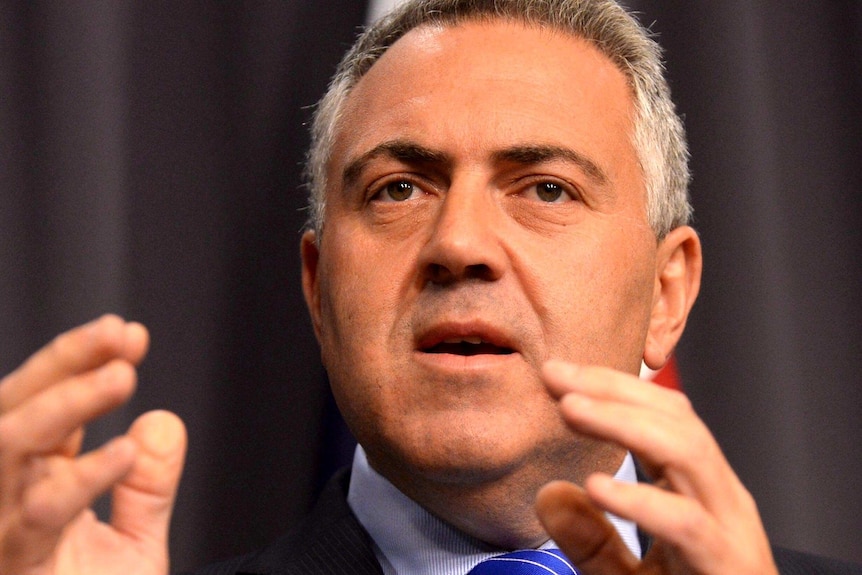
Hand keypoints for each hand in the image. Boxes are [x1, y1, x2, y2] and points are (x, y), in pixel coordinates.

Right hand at [0, 315, 185, 574]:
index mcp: (32, 482)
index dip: (81, 360)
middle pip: (14, 410)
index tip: (130, 333)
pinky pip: (32, 516)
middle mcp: (4, 498)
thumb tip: (162, 419)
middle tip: (120, 338)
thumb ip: (147, 485)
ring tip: (120, 376)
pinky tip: (120, 453)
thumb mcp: (130, 546)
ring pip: (6, 448)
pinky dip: (77, 481)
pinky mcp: (10, 563)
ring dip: (62, 404)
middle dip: (63, 365)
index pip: (46, 403)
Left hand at [535, 361, 777, 574]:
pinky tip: (598, 486)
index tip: (556, 374)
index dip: (611, 388)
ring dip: (626, 423)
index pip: (662, 416)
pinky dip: (642, 500)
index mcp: (698, 490)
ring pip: (689, 452)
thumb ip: (591, 540)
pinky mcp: (727, 565)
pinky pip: (688, 524)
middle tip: (557, 377)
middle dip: (615, 390)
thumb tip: (548, 493)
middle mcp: (720, 498)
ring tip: (571, 410)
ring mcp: (730, 529)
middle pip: (677, 420)